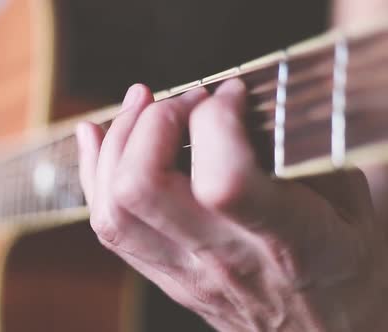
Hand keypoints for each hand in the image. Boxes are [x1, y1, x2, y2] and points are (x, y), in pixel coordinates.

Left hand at [76, 79, 387, 330]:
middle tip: (185, 103)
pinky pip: (107, 224)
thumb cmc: (341, 265)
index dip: (216, 120)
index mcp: (286, 241)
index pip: (222, 181)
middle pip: (143, 187)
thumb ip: (301, 151)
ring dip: (117, 141)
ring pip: (113, 206)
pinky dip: (93, 171)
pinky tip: (98, 135)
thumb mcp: (349, 204)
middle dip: (153, 123)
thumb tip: (246, 98)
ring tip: (142, 104)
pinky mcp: (161, 274)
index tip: (231, 96)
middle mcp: (224, 259)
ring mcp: (183, 271)